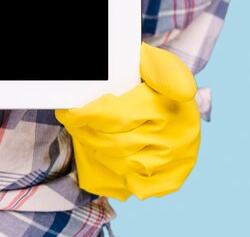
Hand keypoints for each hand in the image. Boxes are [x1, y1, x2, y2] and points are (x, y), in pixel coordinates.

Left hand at [55, 42, 199, 199]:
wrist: (180, 94)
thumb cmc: (158, 76)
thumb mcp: (157, 63)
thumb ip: (159, 69)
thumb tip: (181, 92)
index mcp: (168, 106)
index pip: (117, 117)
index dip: (87, 117)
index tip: (69, 113)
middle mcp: (177, 137)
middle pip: (116, 143)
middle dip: (86, 134)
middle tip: (72, 124)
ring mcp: (177, 159)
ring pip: (124, 165)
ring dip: (98, 152)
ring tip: (85, 137)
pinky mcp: (177, 174)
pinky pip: (144, 186)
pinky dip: (124, 178)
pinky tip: (111, 160)